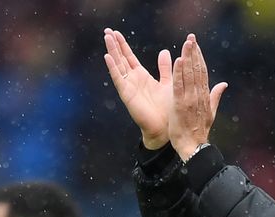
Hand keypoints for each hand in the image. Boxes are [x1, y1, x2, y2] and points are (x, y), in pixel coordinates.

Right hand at [103, 28, 172, 149]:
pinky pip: (118, 79)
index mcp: (142, 76)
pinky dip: (113, 68)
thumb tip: (164, 52)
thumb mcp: (168, 82)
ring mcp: (128, 87)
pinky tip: (107, 56)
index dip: (123, 45)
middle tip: (107, 30)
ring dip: (112, 51)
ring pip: (118, 65)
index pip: (129, 57)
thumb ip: (164, 68)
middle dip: (114, 44)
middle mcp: (133, 80)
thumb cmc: (167, 109)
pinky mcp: (127, 94)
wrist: (165, 127)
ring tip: (106, 37)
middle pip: (120, 58)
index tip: (116, 33)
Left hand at [169, 34, 227, 159]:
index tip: (196, 45)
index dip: (199, 57)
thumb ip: (215, 96)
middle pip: (197, 70)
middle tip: (191, 37)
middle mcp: (198, 95)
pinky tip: (178, 61)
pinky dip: (179, 74)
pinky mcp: (179, 105)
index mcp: (205, 96)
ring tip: (186, 44)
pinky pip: (179, 86)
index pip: (202, 72)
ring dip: (187, 58)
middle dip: (194, 53)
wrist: (194, 147)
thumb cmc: (199, 131)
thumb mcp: (210, 112)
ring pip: (189, 75)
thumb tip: (224, 84)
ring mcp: (189, 100)